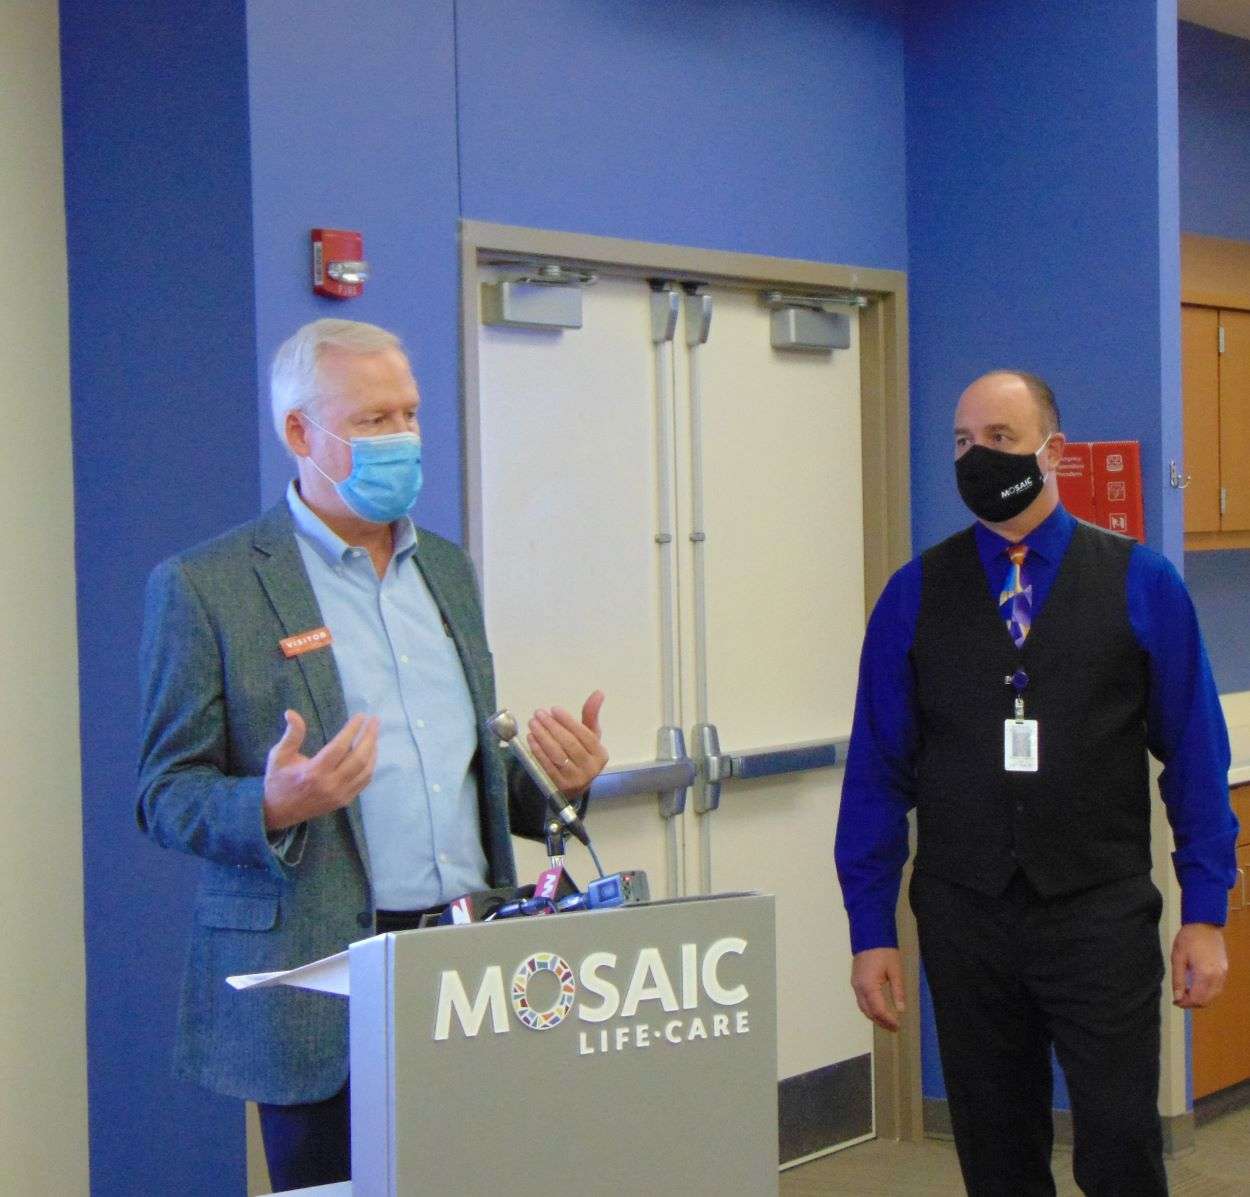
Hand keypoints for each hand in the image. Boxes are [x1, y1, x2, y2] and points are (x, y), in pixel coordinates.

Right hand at [262, 709, 379, 831]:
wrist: (277, 812)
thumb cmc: (278, 780)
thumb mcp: (279, 756)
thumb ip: (291, 735)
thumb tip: (292, 712)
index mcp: (314, 772)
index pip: (340, 747)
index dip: (352, 729)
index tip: (361, 715)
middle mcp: (330, 784)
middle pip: (359, 758)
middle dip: (369, 736)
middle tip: (375, 720)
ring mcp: (340, 795)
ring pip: (365, 771)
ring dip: (373, 750)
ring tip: (374, 734)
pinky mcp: (344, 801)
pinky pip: (364, 782)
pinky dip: (370, 766)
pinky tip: (370, 753)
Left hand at [526, 690, 607, 797]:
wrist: (576, 785)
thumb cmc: (583, 754)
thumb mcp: (589, 736)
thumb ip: (591, 715)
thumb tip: (598, 693)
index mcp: (600, 754)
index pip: (584, 735)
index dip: (568, 721)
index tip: (554, 709)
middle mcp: (590, 768)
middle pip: (569, 744)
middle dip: (552, 726)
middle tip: (539, 713)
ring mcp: (575, 779)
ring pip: (557, 754)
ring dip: (542, 737)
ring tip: (533, 723)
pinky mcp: (560, 785)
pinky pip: (547, 765)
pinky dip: (538, 751)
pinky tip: (531, 738)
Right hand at [851, 947, 906, 1031]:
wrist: (869, 935)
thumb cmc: (884, 952)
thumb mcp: (895, 971)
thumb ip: (898, 991)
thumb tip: (901, 1010)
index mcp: (869, 986)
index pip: (878, 1010)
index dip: (888, 1020)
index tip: (898, 1026)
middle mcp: (859, 987)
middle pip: (868, 1011)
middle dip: (881, 1022)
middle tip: (894, 1028)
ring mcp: (855, 984)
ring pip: (863, 1007)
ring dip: (874, 1017)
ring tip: (887, 1022)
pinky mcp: (855, 981)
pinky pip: (861, 1000)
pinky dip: (869, 1009)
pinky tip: (878, 1010)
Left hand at [1171, 922, 1227, 1007]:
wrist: (1205, 924)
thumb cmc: (1188, 938)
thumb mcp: (1178, 958)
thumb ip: (1178, 979)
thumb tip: (1177, 997)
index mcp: (1204, 974)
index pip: (1197, 998)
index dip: (1185, 1003)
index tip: (1176, 1002)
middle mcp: (1217, 977)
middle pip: (1207, 1000)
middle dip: (1193, 1003)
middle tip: (1179, 999)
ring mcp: (1223, 974)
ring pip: (1214, 996)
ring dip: (1201, 998)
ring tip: (1186, 992)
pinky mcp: (1225, 970)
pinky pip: (1218, 988)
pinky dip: (1208, 992)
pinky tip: (1197, 986)